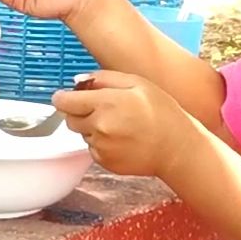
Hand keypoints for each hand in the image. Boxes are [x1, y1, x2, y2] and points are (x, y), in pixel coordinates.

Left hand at [52, 71, 197, 178]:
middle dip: (79, 112)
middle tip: (102, 109)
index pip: (64, 102)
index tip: (65, 96)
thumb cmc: (162, 112)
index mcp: (105, 103)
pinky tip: (123, 139)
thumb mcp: (137, 83)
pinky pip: (93, 149)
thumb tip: (77, 81)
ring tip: (120, 125)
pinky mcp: (105, 162)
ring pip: (83, 134)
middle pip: (70, 119)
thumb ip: (103, 78)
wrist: (177, 148)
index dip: (62, 98)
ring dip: (93, 128)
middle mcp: (99, 127)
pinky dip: (102, 143)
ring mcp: (101, 147)